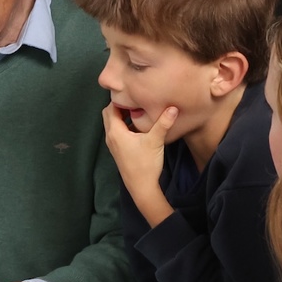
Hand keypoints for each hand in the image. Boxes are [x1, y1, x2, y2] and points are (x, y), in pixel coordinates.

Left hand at [102, 101, 177, 225]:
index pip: (111, 108)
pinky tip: (138, 127)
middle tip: (135, 101)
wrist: (141, 187)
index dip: (120, 99)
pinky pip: (117, 132)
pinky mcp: (118, 151)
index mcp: (115, 132)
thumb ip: (163, 123)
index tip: (132, 94)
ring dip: (121, 116)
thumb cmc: (146, 165)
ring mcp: (113, 145)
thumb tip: (173, 107)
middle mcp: (110, 137)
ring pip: (113, 124)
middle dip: (119, 106)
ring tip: (137, 111)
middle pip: (109, 114)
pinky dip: (124, 126)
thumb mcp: (155, 141)